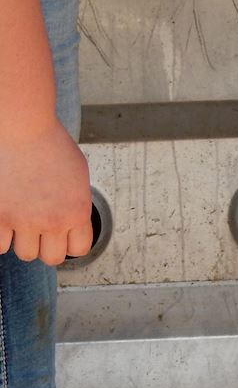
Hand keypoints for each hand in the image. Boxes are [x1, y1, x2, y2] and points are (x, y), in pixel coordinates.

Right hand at [0, 118, 93, 265]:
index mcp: (77, 212)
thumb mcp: (77, 176)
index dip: (71, 243)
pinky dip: (2, 237)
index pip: (79, 249)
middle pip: (51, 258)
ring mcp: (23, 221)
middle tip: (41, 233)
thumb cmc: (49, 144)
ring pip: (25, 254)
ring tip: (21, 222)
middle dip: (47, 246)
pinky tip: (5, 221)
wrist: (22, 129)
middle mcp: (52, 221)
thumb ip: (75, 203)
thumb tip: (72, 221)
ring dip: (23, 241)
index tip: (64, 238)